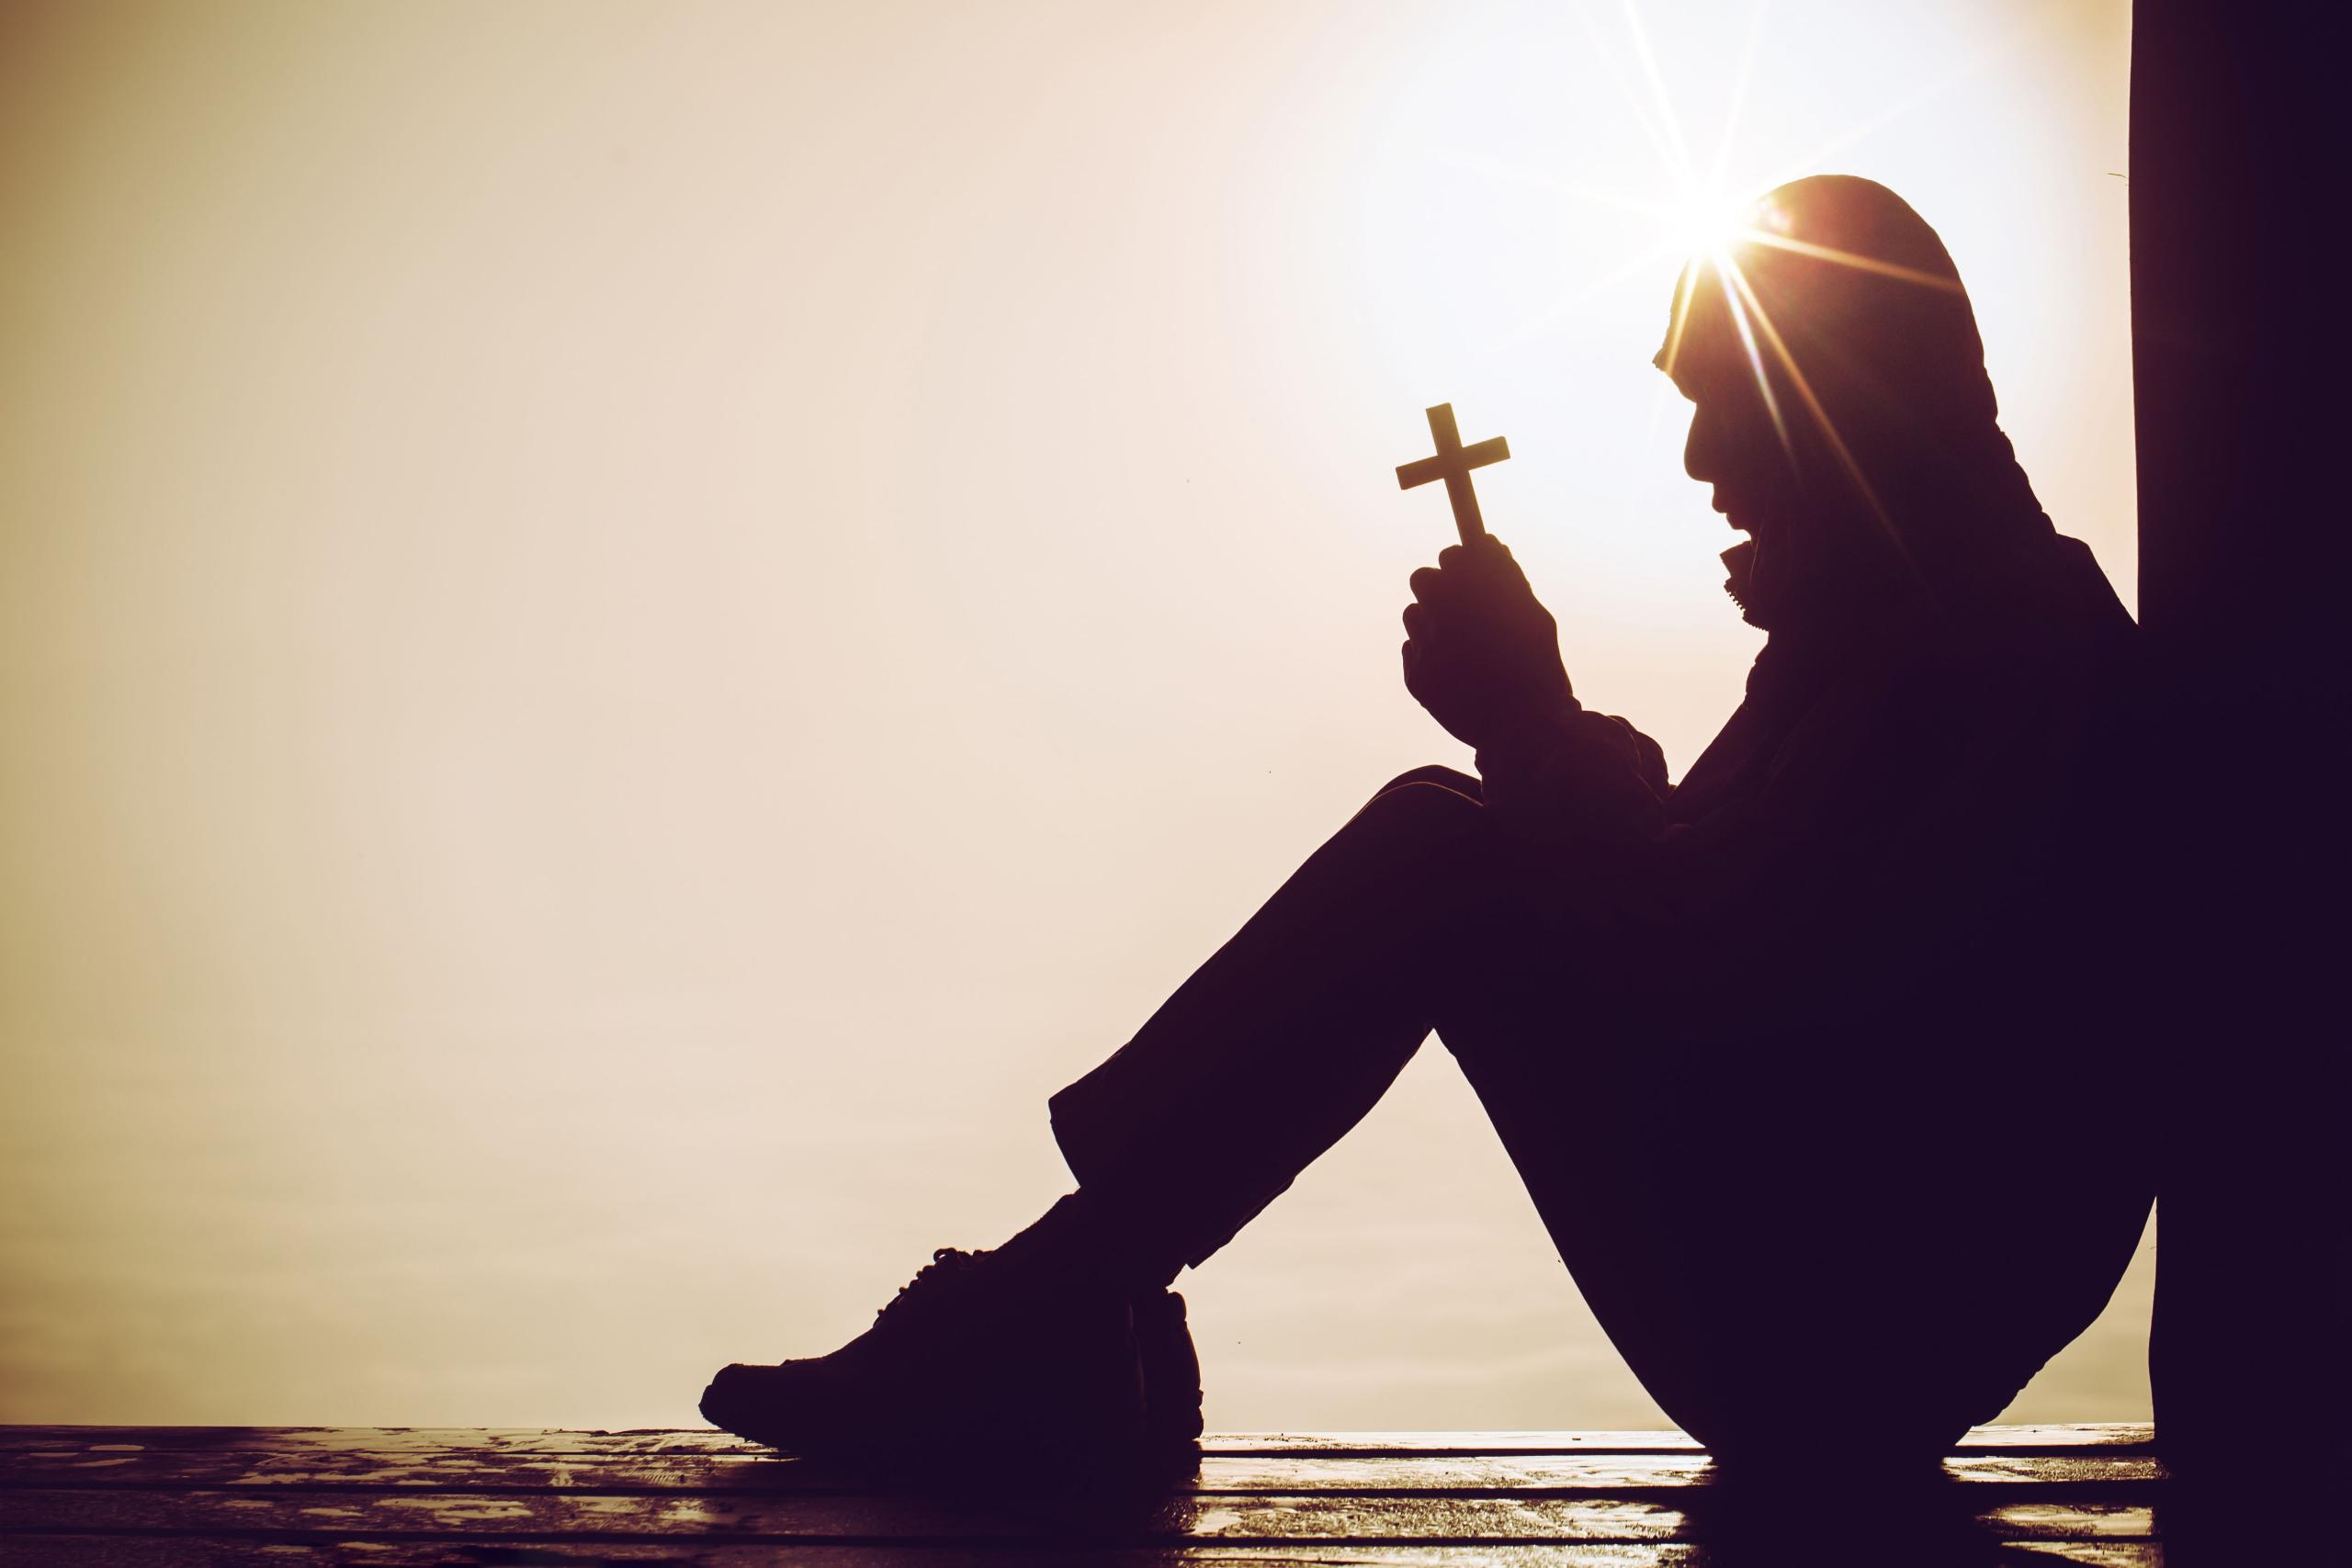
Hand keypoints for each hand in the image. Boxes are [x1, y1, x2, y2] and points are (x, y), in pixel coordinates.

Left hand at [1401, 535, 1577, 749]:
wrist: (1526, 729)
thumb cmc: (1538, 669)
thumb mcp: (1536, 618)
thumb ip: (1509, 580)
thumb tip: (1488, 545)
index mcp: (1479, 591)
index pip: (1453, 555)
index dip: (1462, 564)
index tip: (1468, 574)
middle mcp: (1447, 612)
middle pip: (1422, 579)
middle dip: (1440, 588)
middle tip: (1459, 606)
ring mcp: (1428, 646)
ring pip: (1414, 614)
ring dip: (1432, 621)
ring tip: (1460, 645)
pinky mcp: (1416, 677)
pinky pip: (1411, 650)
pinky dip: (1427, 655)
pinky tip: (1454, 671)